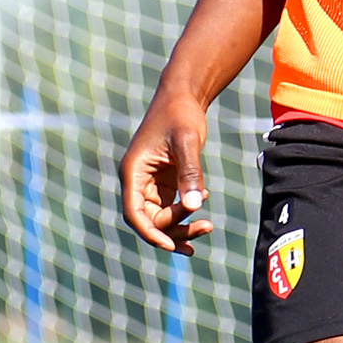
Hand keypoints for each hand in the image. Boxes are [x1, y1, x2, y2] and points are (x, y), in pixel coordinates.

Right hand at [119, 83, 212, 255]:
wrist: (183, 96)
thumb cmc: (180, 114)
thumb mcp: (187, 141)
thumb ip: (190, 172)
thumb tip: (195, 206)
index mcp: (133, 172)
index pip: (134, 213)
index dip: (149, 233)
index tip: (169, 246)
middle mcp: (137, 181)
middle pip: (150, 220)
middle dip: (175, 229)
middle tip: (206, 227)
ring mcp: (150, 183)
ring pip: (161, 217)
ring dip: (182, 225)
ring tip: (208, 227)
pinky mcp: (164, 182)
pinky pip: (171, 207)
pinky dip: (187, 211)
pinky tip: (204, 201)